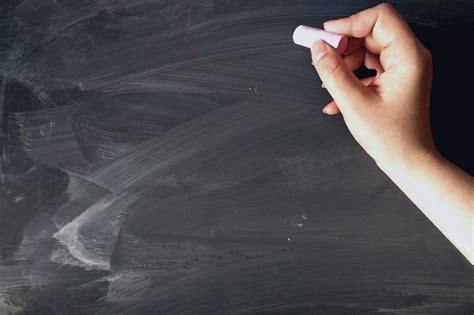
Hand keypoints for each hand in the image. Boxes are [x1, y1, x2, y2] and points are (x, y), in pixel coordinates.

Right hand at [311, 3, 435, 171]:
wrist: (408, 161)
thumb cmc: (392, 138)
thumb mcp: (354, 103)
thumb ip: (333, 72)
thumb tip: (318, 49)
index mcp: (408, 57)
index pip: (379, 18)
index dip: (349, 23)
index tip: (326, 35)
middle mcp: (409, 57)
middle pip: (370, 33)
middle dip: (343, 47)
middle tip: (323, 60)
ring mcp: (403, 68)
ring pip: (367, 50)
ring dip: (344, 64)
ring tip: (330, 85)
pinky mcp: (395, 79)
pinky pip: (369, 67)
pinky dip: (351, 77)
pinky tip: (337, 97)